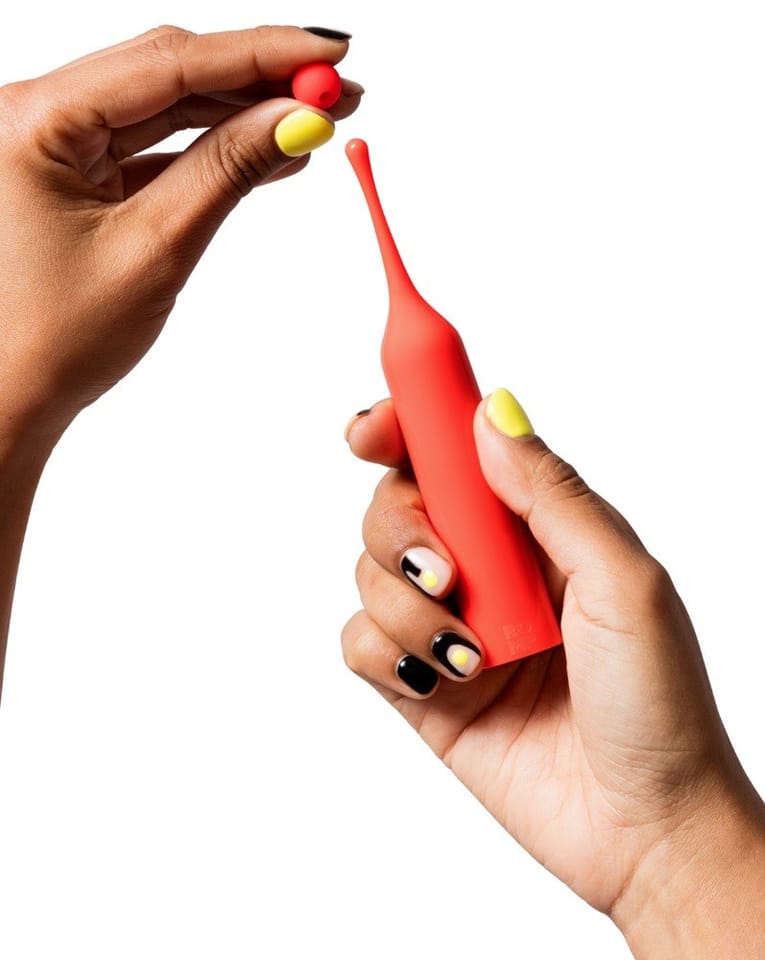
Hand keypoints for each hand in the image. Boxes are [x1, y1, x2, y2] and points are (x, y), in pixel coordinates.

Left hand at [0, 24, 361, 442]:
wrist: (12, 398)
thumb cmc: (55, 340)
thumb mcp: (155, 248)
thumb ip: (227, 172)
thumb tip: (295, 120)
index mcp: (34, 121)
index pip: (168, 63)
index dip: (259, 53)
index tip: (327, 52)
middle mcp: (39, 116)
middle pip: (169, 72)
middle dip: (258, 78)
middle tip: (335, 88)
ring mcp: (58, 144)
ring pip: (167, 107)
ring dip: (241, 112)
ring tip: (314, 120)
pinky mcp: (79, 174)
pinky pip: (156, 146)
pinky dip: (212, 148)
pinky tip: (268, 149)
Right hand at [343, 392, 764, 956]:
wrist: (646, 829)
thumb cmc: (660, 705)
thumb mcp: (624, 583)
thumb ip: (553, 495)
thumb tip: (489, 417)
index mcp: (537, 529)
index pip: (455, 451)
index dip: (406, 424)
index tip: (373, 427)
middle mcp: (487, 568)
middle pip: (397, 503)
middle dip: (402, 530)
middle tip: (445, 573)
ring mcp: (450, 626)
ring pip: (369, 573)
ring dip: (409, 609)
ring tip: (470, 655)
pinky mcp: (420, 685)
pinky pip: (361, 641)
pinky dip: (386, 652)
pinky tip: (439, 680)